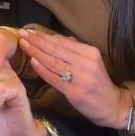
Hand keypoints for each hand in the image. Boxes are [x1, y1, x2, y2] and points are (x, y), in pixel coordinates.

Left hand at [18, 28, 132, 129]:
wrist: (112, 105)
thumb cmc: (98, 83)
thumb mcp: (92, 62)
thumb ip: (75, 50)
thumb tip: (54, 38)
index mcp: (90, 52)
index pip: (63, 41)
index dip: (44, 35)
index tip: (29, 30)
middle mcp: (87, 62)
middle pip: (56, 49)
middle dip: (37, 40)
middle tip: (22, 33)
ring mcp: (81, 77)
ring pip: (53, 61)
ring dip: (36, 52)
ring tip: (23, 45)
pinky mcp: (75, 91)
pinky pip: (55, 78)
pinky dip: (43, 69)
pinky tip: (33, 62)